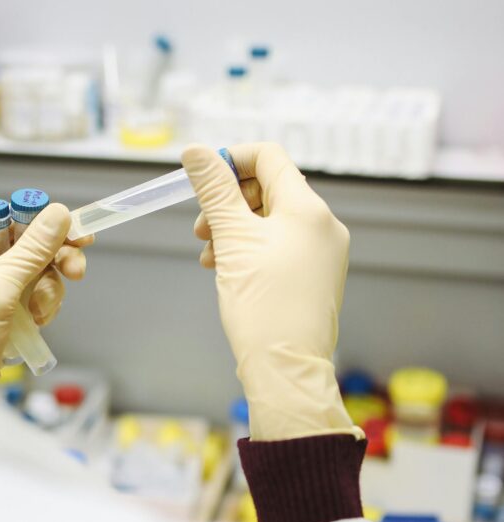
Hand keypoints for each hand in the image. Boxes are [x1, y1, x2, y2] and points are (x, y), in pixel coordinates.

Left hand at [0, 204, 93, 388]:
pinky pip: (38, 297)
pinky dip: (45, 307)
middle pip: (31, 246)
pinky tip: (38, 322)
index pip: (12, 220)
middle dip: (56, 259)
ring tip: (42, 313)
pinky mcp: (6, 314)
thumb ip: (32, 250)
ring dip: (50, 290)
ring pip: (40, 273)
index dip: (44, 224)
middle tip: (77, 271)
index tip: (76, 232)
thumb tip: (60, 212)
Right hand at [182, 143, 358, 441]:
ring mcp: (323, 252)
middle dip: (228, 202)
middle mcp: (323, 225)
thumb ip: (214, 190)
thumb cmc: (262, 307)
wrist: (287, 371)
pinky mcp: (316, 276)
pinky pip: (281, 246)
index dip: (230, 160)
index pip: (269, 157)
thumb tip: (196, 151)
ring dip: (234, 228)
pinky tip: (227, 270)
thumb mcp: (231, 240)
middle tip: (201, 229)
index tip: (201, 181)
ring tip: (210, 256)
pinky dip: (251, 249)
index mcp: (308, 209)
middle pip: (269, 188)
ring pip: (271, 220)